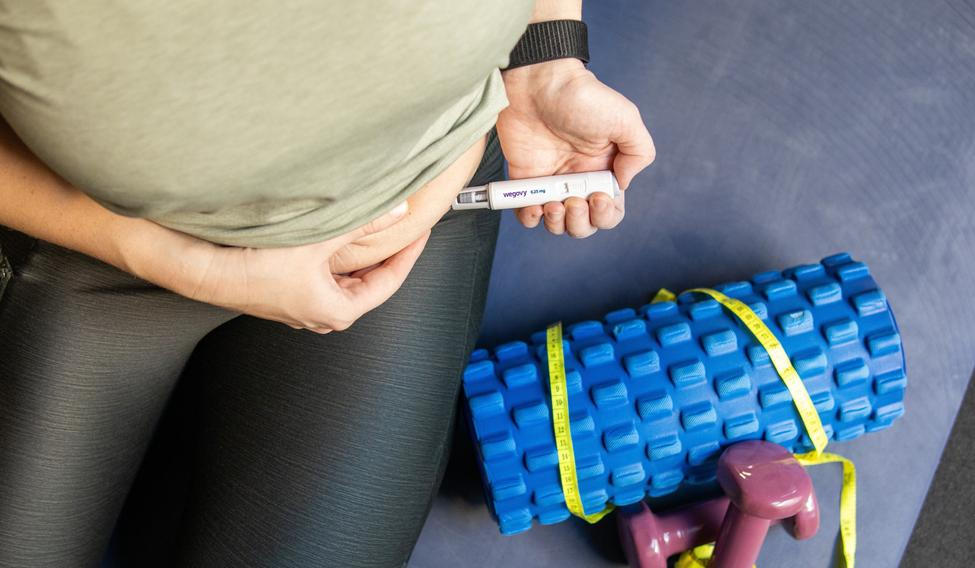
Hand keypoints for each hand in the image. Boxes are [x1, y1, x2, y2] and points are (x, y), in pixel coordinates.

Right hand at [182, 202, 427, 332]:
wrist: (202, 270)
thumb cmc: (254, 265)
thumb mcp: (319, 239)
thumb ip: (363, 224)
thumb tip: (398, 212)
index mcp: (338, 311)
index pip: (389, 282)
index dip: (409, 254)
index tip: (422, 233)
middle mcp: (321, 316)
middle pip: (368, 283)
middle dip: (385, 254)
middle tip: (401, 229)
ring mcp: (301, 307)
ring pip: (344, 279)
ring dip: (358, 256)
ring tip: (372, 229)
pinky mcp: (283, 295)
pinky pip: (322, 276)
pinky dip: (335, 258)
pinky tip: (334, 236)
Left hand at [498, 58, 654, 237]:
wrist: (539, 84)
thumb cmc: (583, 97)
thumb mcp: (626, 119)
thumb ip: (639, 154)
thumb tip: (623, 184)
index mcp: (605, 170)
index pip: (611, 211)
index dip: (606, 215)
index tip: (598, 196)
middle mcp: (579, 180)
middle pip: (584, 224)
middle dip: (581, 223)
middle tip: (572, 200)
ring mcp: (551, 181)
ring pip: (557, 224)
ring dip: (558, 224)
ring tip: (553, 203)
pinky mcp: (525, 179)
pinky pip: (528, 213)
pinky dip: (531, 219)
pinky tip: (535, 206)